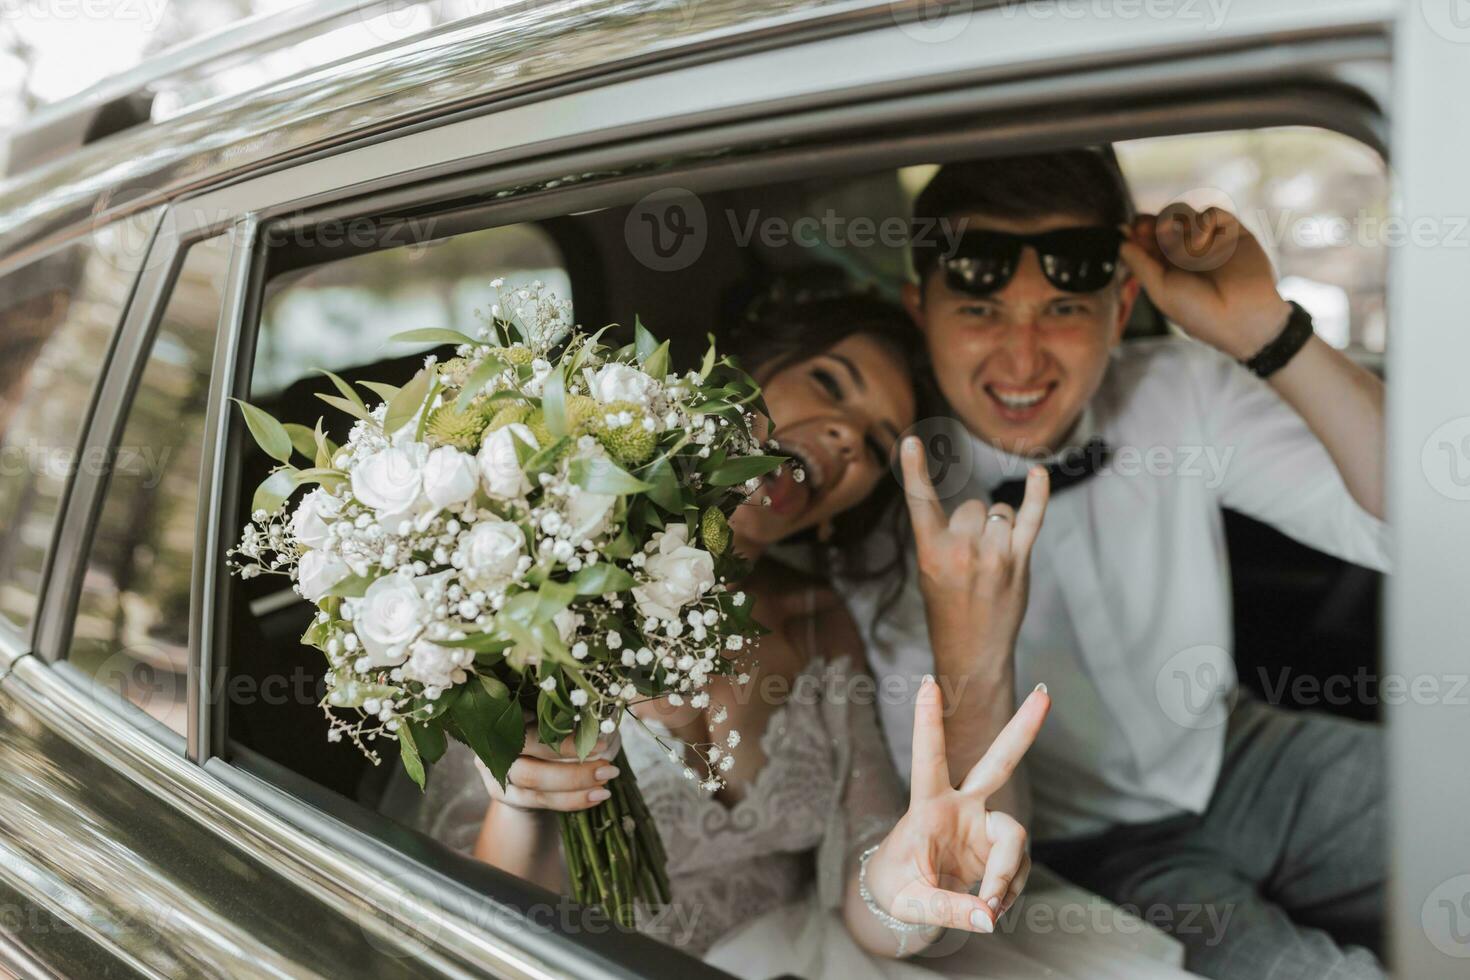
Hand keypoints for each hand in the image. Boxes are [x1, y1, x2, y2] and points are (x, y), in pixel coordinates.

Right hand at [476, 719, 621, 812]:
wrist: (519, 762)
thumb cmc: (545, 729)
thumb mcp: (554, 716)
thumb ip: (570, 717)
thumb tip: (604, 725)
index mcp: (508, 712)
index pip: (537, 722)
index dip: (567, 736)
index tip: (601, 741)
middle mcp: (496, 738)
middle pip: (532, 751)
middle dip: (572, 763)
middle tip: (609, 768)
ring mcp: (495, 767)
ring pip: (534, 779)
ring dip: (574, 784)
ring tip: (606, 785)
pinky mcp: (504, 792)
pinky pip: (539, 799)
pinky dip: (571, 800)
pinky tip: (595, 796)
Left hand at [864, 677, 1050, 932]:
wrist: (902, 893)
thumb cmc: (896, 887)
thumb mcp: (909, 903)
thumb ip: (948, 909)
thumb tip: (987, 916)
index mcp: (926, 806)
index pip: (927, 760)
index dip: (927, 723)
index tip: (927, 682)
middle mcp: (960, 806)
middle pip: (997, 764)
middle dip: (1022, 730)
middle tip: (1046, 695)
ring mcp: (983, 824)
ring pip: (1015, 837)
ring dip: (1008, 876)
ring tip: (990, 908)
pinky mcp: (998, 846)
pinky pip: (1017, 868)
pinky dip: (1008, 891)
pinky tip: (991, 906)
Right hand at [901, 436, 1048, 678]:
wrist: (971, 652)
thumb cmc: (949, 611)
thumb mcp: (930, 574)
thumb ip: (945, 539)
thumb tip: (976, 511)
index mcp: (930, 552)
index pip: (920, 502)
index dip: (914, 470)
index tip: (911, 442)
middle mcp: (961, 550)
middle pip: (971, 507)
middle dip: (972, 524)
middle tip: (970, 561)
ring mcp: (993, 555)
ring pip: (999, 514)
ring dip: (998, 529)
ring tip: (991, 563)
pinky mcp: (1018, 561)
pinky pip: (1030, 518)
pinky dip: (1037, 494)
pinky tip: (1039, 473)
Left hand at [1120, 205, 1291, 360]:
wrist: (1245, 314)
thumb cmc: (1200, 312)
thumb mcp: (1161, 292)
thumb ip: (1141, 266)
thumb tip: (1121, 243)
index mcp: (1167, 268)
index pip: (1146, 242)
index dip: (1136, 233)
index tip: (1127, 230)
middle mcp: (1186, 253)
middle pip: (1161, 223)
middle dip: (1150, 223)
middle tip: (1144, 227)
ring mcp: (1209, 241)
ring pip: (1184, 213)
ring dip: (1177, 219)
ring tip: (1177, 237)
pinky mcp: (1231, 232)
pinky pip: (1211, 213)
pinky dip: (1204, 222)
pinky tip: (1204, 239)